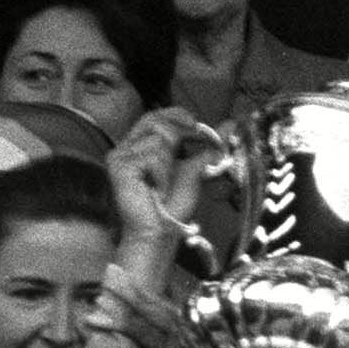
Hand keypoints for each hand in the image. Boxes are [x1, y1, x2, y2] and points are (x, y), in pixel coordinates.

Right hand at [106, 108, 216, 282]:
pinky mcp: (119, 167)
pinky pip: (151, 157)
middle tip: (183, 158)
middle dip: (177, 136)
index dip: (175, 115)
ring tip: (162, 187)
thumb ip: (207, 148)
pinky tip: (156, 191)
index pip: (154, 116)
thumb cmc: (172, 206)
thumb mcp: (194, 171)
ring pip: (157, 140)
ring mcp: (119, 156)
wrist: (159, 232)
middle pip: (154, 121)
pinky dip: (161, 175)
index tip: (196, 124)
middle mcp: (125, 148)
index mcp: (138, 146)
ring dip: (169, 166)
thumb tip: (229, 126)